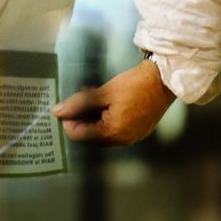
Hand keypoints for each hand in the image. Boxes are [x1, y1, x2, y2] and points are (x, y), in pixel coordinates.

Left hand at [52, 59, 175, 145]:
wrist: (163, 80)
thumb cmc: (134, 85)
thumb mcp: (102, 93)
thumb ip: (78, 104)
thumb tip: (57, 112)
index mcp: (113, 133)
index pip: (78, 136)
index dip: (68, 120)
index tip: (66, 105)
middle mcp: (123, 140)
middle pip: (90, 135)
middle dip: (80, 118)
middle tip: (78, 99)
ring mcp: (132, 136)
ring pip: (101, 131)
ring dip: (92, 116)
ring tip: (90, 95)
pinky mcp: (138, 130)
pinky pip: (114, 128)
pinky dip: (105, 116)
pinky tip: (104, 100)